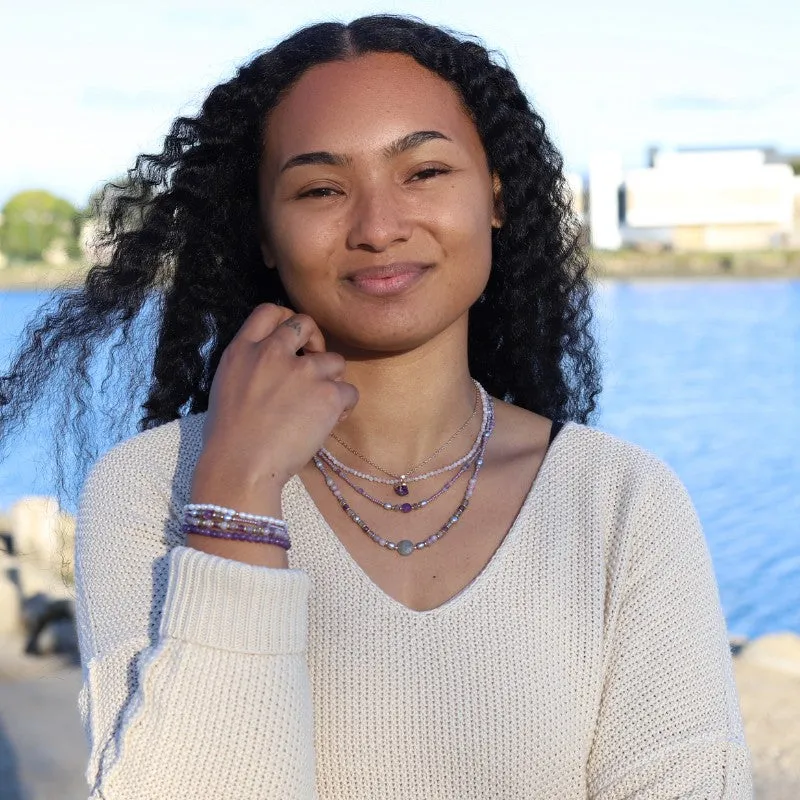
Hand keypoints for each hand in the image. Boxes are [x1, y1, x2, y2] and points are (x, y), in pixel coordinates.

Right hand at [191, 303, 358, 515]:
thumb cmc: (228, 438)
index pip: (269, 311)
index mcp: (242, 350)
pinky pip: (349, 391)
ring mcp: (304, 371)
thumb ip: (249, 367)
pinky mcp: (328, 394)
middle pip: (305, 323)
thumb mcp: (226, 387)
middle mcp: (274, 353)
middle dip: (315, 340)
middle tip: (314, 363)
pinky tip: (327, 422)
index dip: (286, 320)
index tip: (293, 339)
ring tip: (319, 406)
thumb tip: (273, 367)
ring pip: (335, 360)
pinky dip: (343, 407)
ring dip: (331, 380)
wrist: (242, 465)